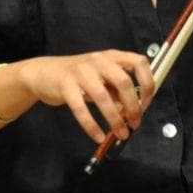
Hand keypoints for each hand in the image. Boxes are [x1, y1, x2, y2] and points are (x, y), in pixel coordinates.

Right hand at [16, 50, 154, 143]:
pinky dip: (92, 126)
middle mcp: (98, 60)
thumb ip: (117, 91)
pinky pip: (81, 108)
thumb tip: (132, 110)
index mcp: (112, 56)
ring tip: (121, 133)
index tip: (146, 103)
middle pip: (124, 82)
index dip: (147, 83)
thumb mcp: (101, 78)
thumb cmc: (78, 76)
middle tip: (135, 123)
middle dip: (133, 106)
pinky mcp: (65, 84)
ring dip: (115, 119)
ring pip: (103, 97)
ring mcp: (81, 71)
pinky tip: (98, 136)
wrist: (44, 73)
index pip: (138, 63)